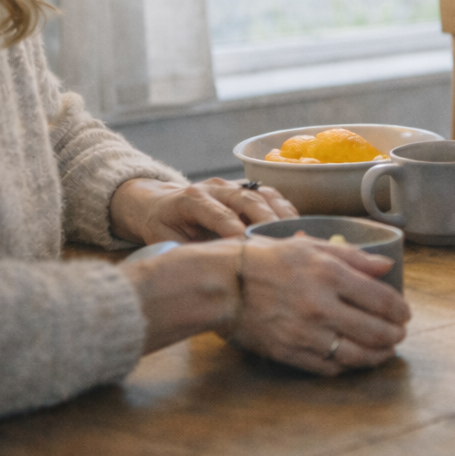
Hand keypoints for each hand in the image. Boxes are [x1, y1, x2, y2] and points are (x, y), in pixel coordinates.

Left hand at [110, 177, 296, 243]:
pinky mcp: (245, 187)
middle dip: (265, 219)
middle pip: (245, 198)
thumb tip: (213, 270)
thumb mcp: (166, 243)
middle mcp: (213, 187)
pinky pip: (270, 194)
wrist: (159, 203)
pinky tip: (295, 225)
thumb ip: (189, 251)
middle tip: (280, 240)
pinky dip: (284, 208)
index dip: (233, 229)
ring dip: (280, 214)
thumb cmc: (164, 228)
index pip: (216, 213)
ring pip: (261, 194)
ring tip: (295, 233)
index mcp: (189, 199)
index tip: (248, 246)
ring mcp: (231, 185)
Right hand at [227, 236, 409, 373]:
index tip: (405, 312)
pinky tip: (356, 358)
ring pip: (357, 355)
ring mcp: (306, 334)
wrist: (223, 286)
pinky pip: (330, 367)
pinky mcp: (291, 354)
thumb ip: (352, 257)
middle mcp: (321, 307)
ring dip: (379, 355)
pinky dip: (349, 365)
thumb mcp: (309, 246)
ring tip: (386, 350)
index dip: (400, 310)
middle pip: (375, 331)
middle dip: (395, 334)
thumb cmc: (266, 259)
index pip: (381, 300)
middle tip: (399, 333)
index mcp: (329, 275)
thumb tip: (387, 267)